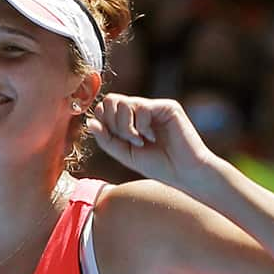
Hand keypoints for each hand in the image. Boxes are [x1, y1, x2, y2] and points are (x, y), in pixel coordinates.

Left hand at [86, 94, 221, 190]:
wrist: (182, 173)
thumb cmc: (156, 165)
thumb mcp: (124, 154)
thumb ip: (106, 138)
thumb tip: (91, 121)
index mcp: (130, 119)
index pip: (105, 107)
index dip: (104, 123)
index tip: (116, 141)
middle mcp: (141, 110)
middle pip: (111, 100)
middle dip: (113, 124)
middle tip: (128, 141)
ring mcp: (154, 106)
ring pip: (124, 103)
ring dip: (126, 127)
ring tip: (140, 142)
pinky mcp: (167, 106)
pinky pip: (142, 107)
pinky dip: (142, 126)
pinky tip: (153, 138)